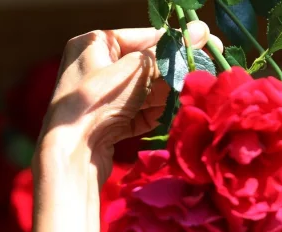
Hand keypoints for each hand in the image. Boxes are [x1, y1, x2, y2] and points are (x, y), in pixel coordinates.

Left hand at [39, 21, 220, 182]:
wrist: (73, 151)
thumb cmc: (96, 101)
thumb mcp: (134, 71)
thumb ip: (168, 53)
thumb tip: (201, 30)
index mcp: (94, 44)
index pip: (144, 37)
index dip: (176, 42)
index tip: (207, 43)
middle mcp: (98, 67)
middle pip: (148, 66)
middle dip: (176, 72)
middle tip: (206, 71)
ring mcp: (106, 97)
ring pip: (148, 91)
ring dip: (170, 95)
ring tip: (194, 95)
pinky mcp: (113, 121)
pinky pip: (142, 112)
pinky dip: (159, 114)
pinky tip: (176, 114)